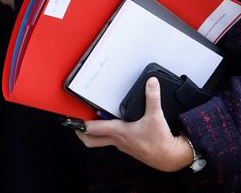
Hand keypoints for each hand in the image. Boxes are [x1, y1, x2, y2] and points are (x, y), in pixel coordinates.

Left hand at [75, 77, 194, 171]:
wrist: (168, 157)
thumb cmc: (160, 141)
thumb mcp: (156, 116)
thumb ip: (152, 97)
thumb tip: (151, 82)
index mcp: (119, 132)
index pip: (93, 129)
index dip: (80, 124)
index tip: (72, 120)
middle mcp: (117, 140)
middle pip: (91, 140)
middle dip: (81, 133)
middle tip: (76, 125)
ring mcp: (122, 145)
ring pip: (102, 141)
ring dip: (95, 133)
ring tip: (93, 122)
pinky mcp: (129, 147)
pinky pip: (114, 141)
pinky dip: (109, 134)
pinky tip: (117, 126)